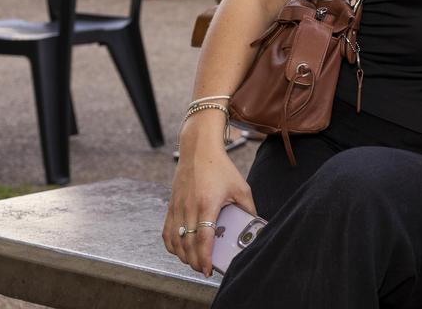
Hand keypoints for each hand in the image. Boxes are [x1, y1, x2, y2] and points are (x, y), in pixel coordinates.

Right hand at [163, 114, 255, 276]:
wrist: (198, 150)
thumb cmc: (221, 168)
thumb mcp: (241, 188)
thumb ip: (247, 208)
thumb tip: (254, 226)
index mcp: (206, 204)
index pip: (203, 239)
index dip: (204, 258)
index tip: (207, 270)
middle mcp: (188, 208)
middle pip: (187, 244)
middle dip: (194, 262)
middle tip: (203, 269)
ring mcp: (177, 207)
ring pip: (175, 241)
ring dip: (182, 256)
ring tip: (193, 262)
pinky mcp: (171, 206)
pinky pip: (167, 232)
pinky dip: (171, 245)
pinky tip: (179, 250)